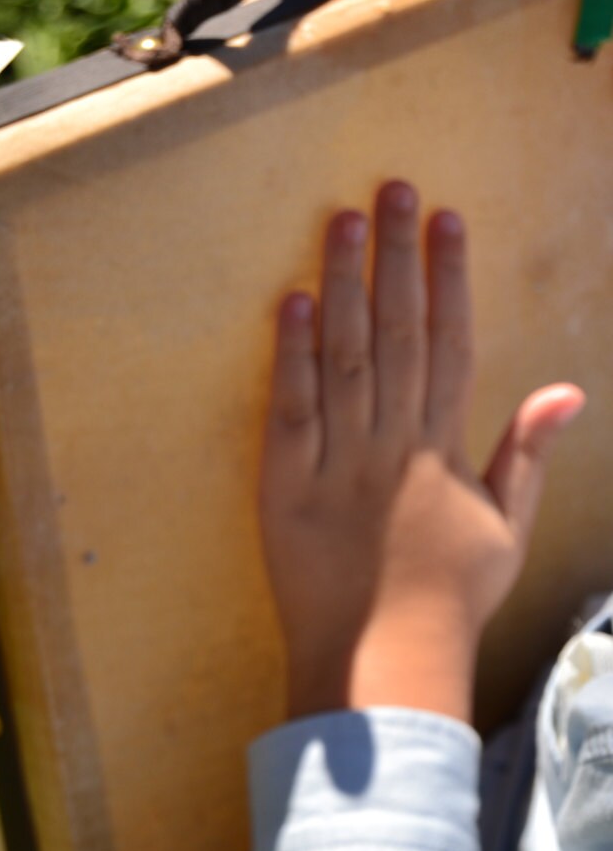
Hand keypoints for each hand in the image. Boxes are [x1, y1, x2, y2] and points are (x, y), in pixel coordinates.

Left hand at [260, 180, 584, 722]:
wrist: (383, 662)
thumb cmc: (449, 599)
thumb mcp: (506, 529)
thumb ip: (526, 454)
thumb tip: (566, 392)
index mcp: (445, 449)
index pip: (451, 343)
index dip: (449, 277)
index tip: (448, 219)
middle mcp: (394, 443)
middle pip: (397, 332)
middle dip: (397, 256)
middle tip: (393, 188)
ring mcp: (338, 463)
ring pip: (344, 358)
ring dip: (345, 284)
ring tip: (342, 221)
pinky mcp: (285, 488)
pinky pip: (289, 411)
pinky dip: (291, 356)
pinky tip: (293, 301)